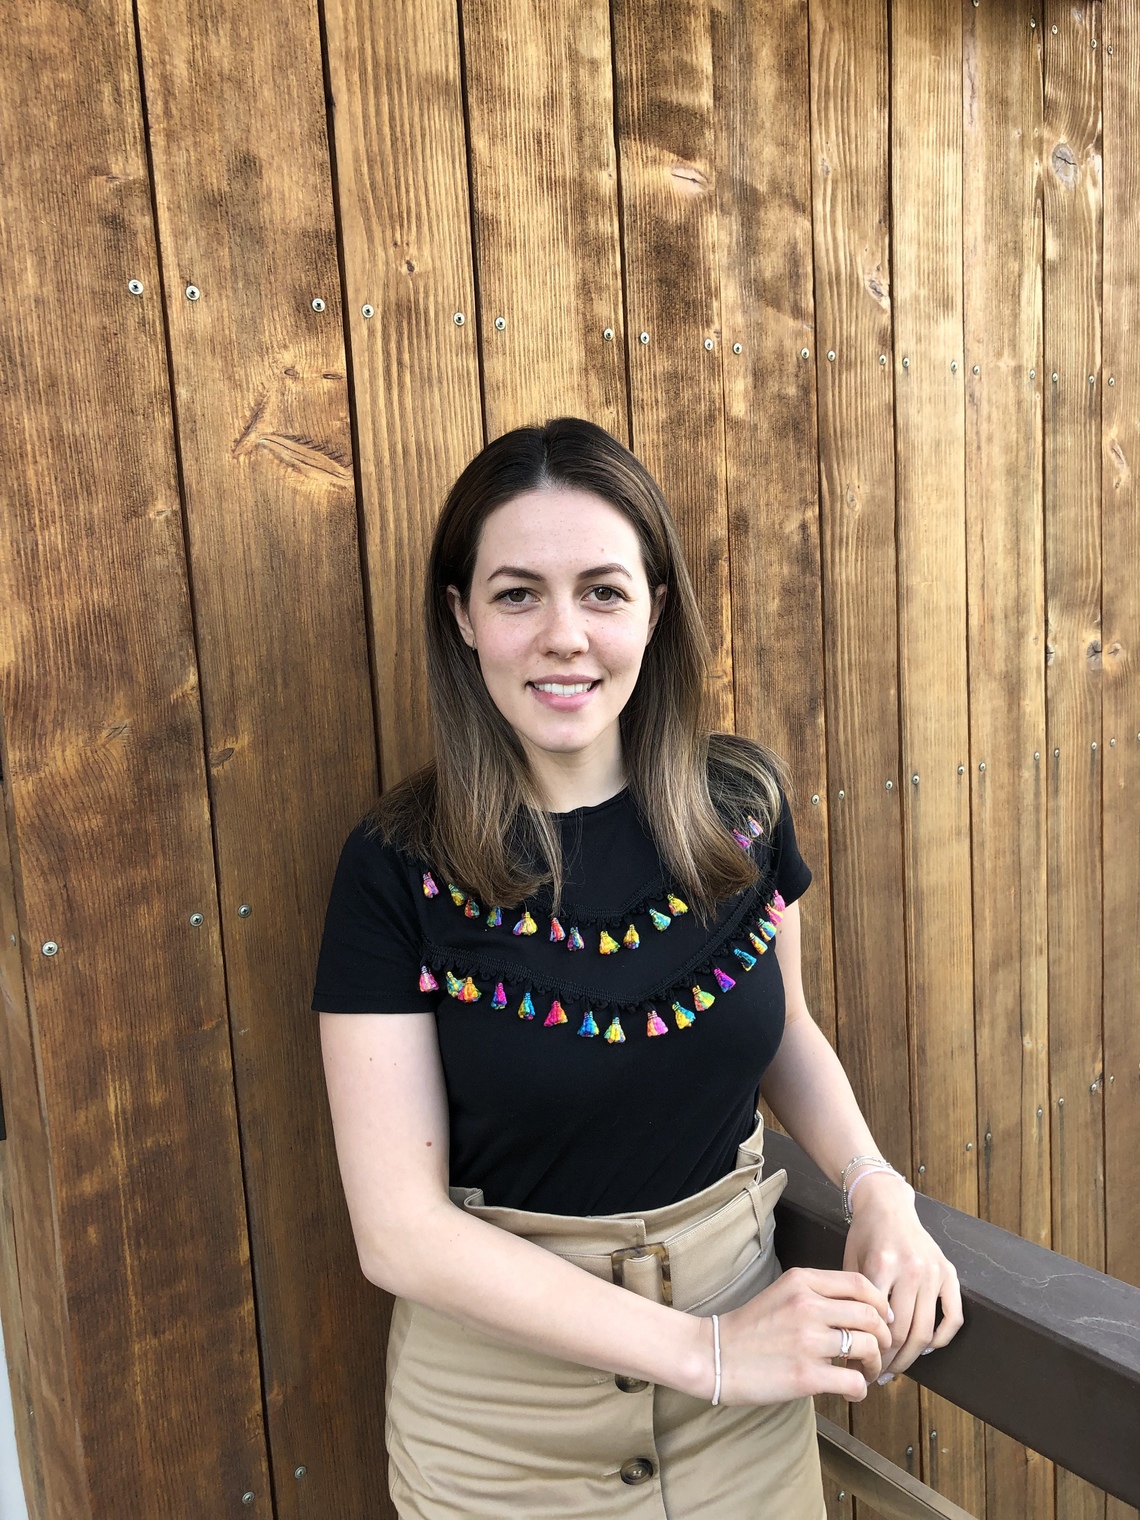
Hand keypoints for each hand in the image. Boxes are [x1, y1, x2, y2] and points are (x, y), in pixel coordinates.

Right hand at [714, 1266, 892, 1404]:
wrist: (715, 1355)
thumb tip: (859, 1311)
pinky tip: (851, 1391)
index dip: (880, 1303)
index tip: (884, 1319)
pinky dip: (860, 1390)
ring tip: (865, 1372)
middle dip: (884, 1336)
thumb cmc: (749, 1328)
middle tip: (879, 1350)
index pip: (860, 1283)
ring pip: (868, 1347)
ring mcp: (808, 1340)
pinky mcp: (806, 1375)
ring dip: (875, 1363)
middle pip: (871, 1315)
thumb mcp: (782, 1293)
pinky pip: (853, 1381)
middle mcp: (807, 1306)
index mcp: (802, 1281)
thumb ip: (816, 1294)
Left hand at [842, 1171, 962, 1374]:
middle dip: (889, 1361)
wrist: (887, 1204)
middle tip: (878, 1375)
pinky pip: (953, 1317)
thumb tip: (850, 1344)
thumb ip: (854, 1299)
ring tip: (897, 1369)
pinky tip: (925, 1348)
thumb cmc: (863, 1235)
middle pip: (903, 1332)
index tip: (861, 1367)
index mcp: (883, 1264)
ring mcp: (933, 1272)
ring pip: (926, 1330)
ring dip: (911, 1357)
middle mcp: (911, 1269)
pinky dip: (941, 1339)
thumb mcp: (850, 1262)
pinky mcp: (949, 1273)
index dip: (870, 1351)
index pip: (879, 1322)